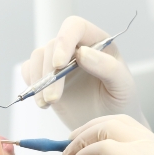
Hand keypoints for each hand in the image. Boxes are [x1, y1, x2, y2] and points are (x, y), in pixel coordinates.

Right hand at [22, 16, 146, 130]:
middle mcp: (76, 48)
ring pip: (38, 57)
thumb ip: (108, 68)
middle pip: (53, 46)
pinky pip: (30, 71)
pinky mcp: (47, 77)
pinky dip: (32, 86)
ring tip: (49, 102)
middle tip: (54, 99)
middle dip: (50, 73)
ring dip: (39, 80)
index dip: (65, 40)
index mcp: (98, 42)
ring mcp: (60, 62)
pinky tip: (44, 103)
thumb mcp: (123, 86)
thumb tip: (82, 53)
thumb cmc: (120, 103)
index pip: (76, 27)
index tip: (59, 64)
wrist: (107, 127)